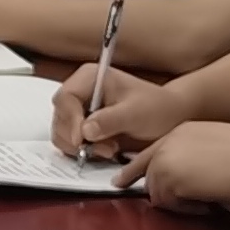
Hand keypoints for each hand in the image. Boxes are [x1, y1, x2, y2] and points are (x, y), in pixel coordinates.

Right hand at [54, 63, 181, 160]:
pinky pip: (70, 142)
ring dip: (80, 147)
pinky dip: (83, 151)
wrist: (169, 118)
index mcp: (90, 77)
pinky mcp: (83, 127)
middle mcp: (81, 92)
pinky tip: (106, 150)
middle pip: (60, 116)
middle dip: (76, 137)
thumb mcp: (136, 112)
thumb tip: (85, 130)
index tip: (81, 139)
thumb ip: (110, 120)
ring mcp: (80, 110)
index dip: (70, 120)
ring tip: (109, 149)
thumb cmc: (157, 108)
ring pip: (61, 132)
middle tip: (102, 148)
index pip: (66, 98)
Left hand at [124, 120, 229, 210]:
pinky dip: (186, 209)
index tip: (121, 180)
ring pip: (157, 193)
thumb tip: (189, 177)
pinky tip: (206, 204)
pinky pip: (169, 204)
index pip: (150, 152)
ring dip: (178, 203)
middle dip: (162, 193)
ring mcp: (166, 160)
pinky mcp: (170, 179)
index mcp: (181, 132)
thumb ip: (193, 157)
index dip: (135, 169)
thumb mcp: (216, 146)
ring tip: (204, 201)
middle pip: (149, 175)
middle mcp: (168, 142)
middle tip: (183, 203)